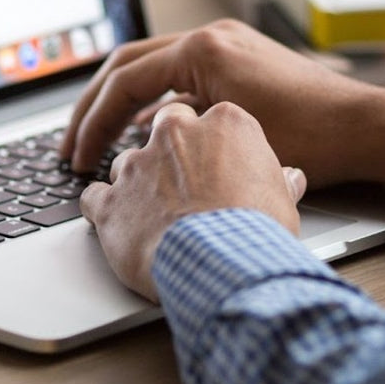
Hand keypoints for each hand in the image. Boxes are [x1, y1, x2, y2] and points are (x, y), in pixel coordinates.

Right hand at [63, 20, 384, 188]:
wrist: (367, 128)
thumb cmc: (312, 140)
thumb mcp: (230, 139)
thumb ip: (175, 134)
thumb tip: (136, 146)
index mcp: (204, 49)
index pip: (124, 80)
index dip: (93, 123)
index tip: (78, 157)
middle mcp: (213, 37)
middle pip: (128, 65)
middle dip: (94, 108)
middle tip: (71, 146)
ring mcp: (228, 45)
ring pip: (153, 68)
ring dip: (123, 104)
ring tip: (100, 143)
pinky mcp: (241, 61)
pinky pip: (182, 77)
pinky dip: (157, 105)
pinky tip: (148, 138)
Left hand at [80, 102, 307, 300]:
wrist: (222, 264)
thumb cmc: (257, 231)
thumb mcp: (282, 201)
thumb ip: (278, 181)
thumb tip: (290, 179)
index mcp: (223, 124)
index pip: (210, 119)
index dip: (212, 147)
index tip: (216, 166)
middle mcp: (175, 134)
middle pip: (164, 130)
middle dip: (170, 153)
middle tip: (184, 185)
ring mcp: (137, 165)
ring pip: (127, 163)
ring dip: (138, 185)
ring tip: (155, 217)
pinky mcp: (110, 200)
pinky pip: (94, 197)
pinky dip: (103, 210)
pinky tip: (119, 227)